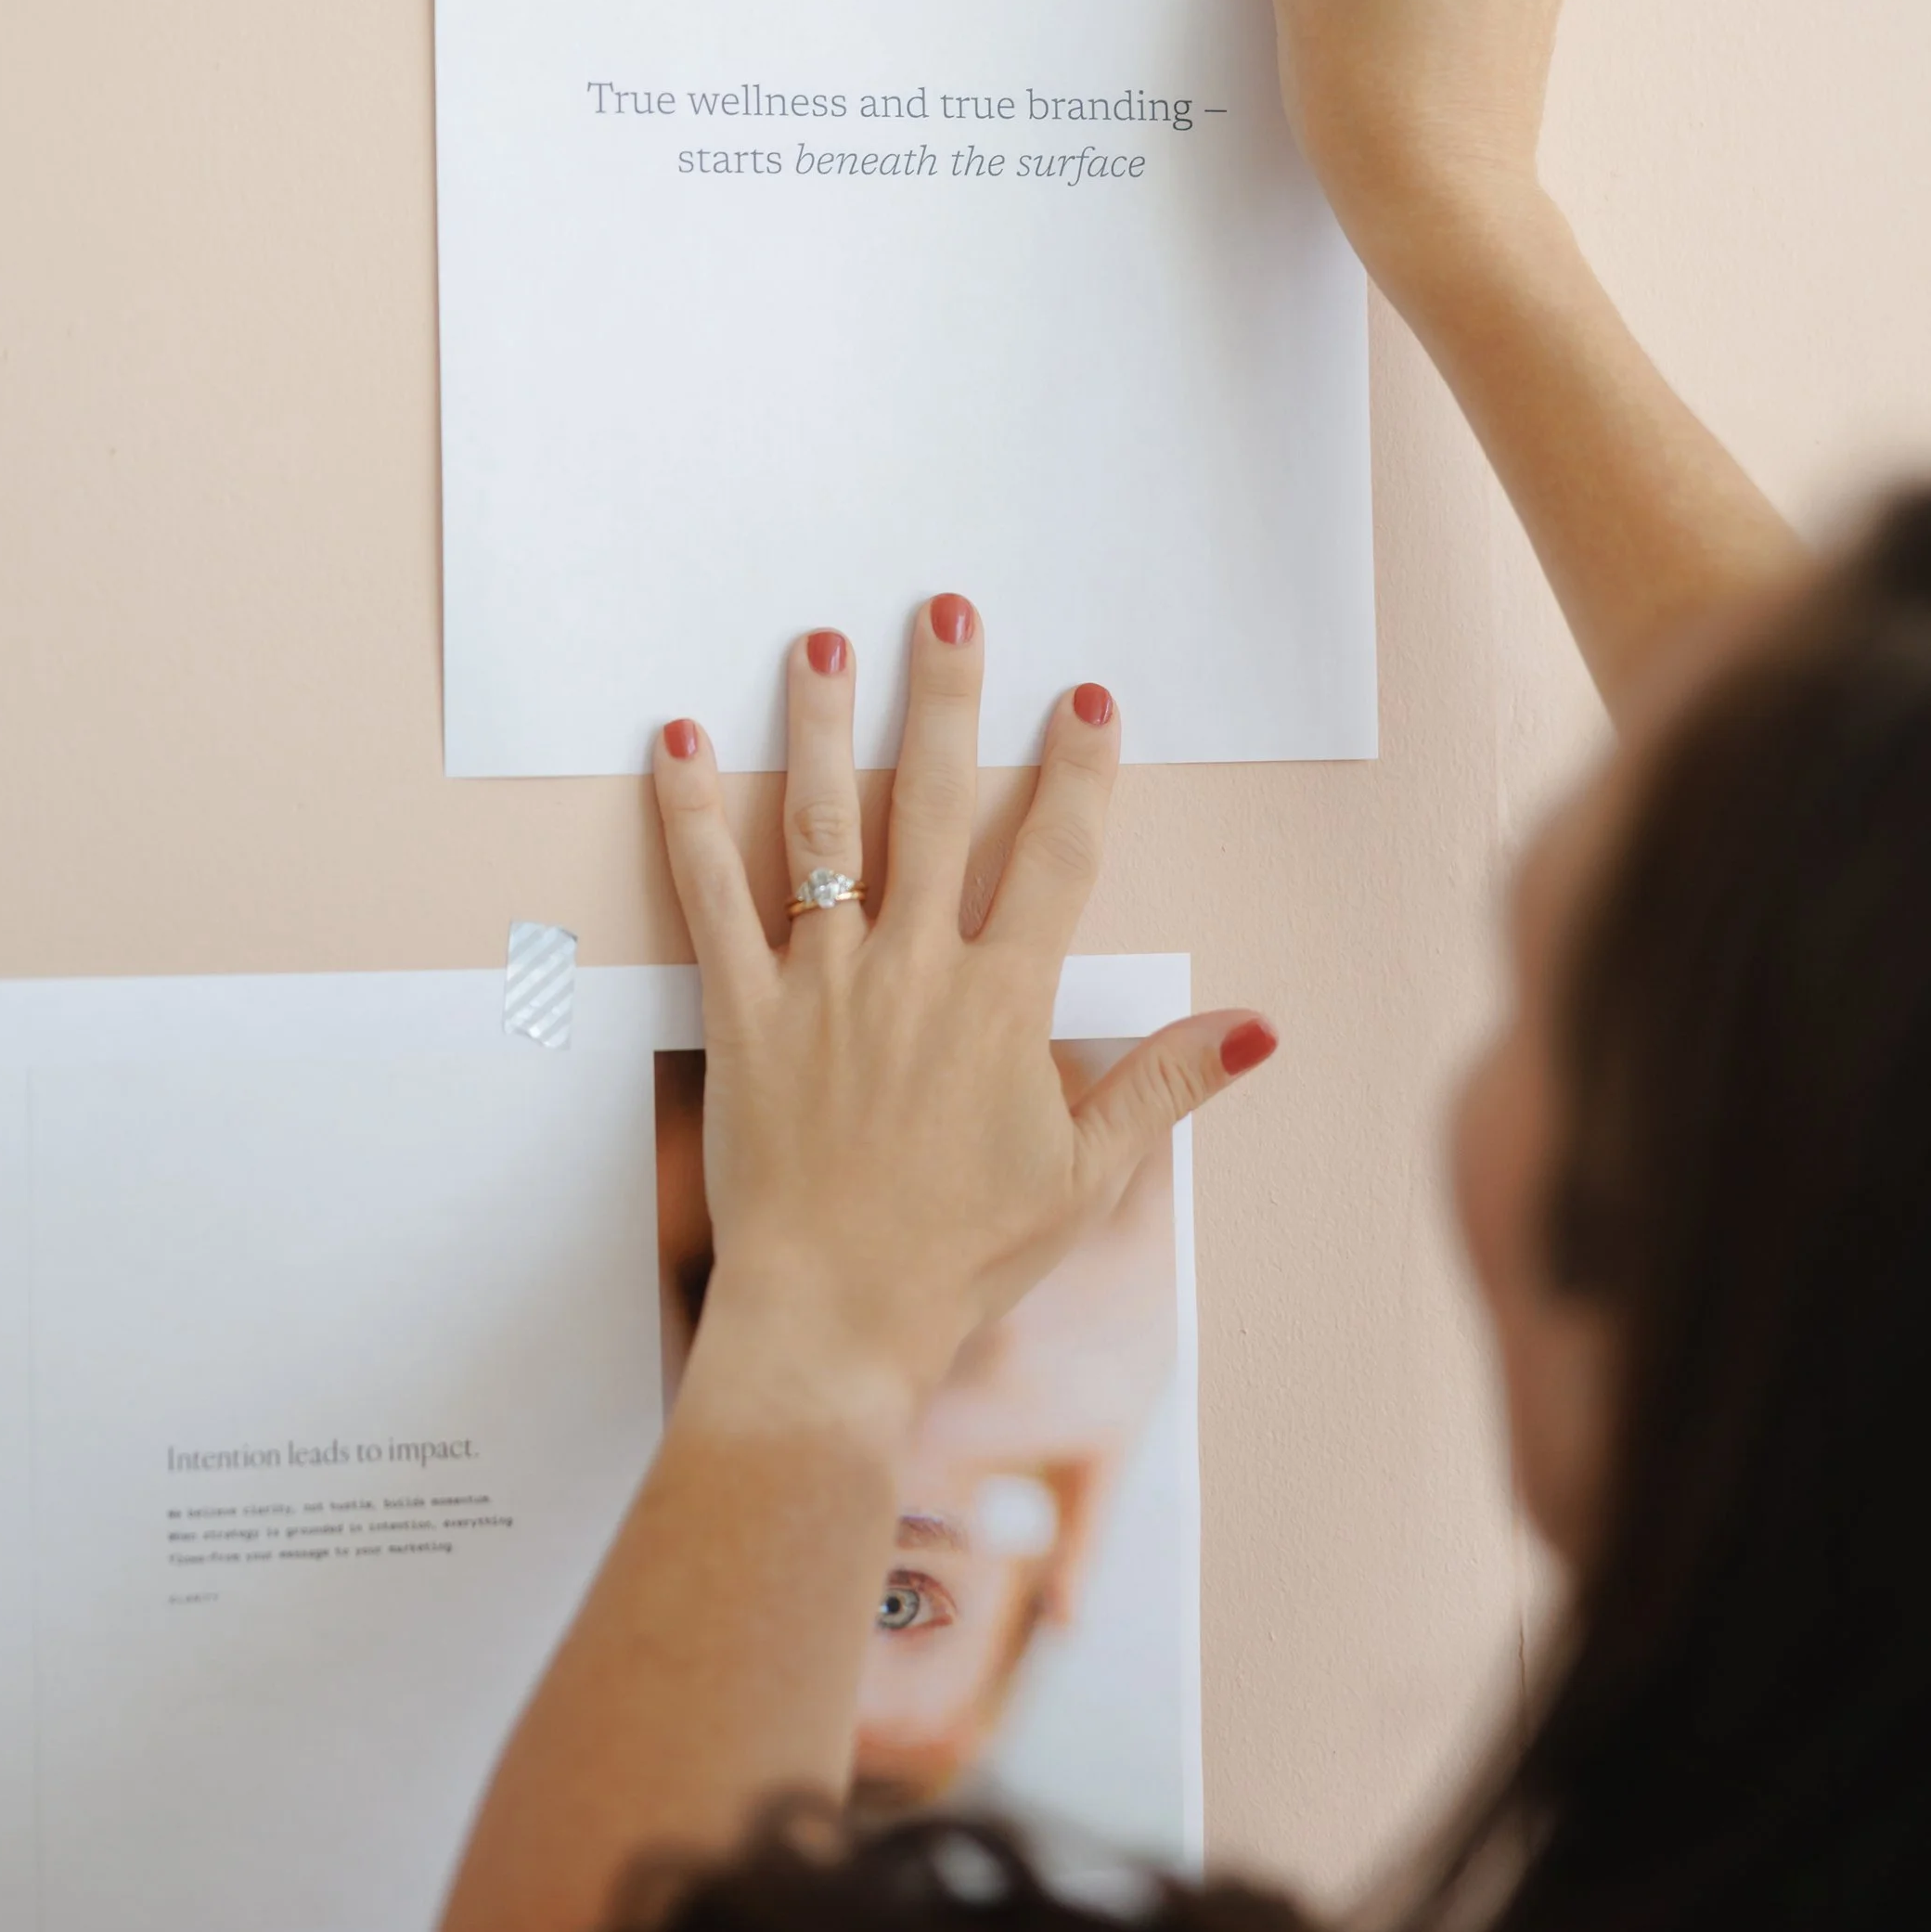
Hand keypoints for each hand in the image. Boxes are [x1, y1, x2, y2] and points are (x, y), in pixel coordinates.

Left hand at [651, 605, 1272, 1441]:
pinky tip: (674, 742)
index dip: (1077, 771)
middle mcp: (914, 971)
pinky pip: (709, 896)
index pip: (1053, 858)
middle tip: (947, 610)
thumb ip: (1165, 1086)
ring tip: (819, 642)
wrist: (835, 1321)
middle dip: (945, 700)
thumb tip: (1255, 1026)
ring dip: (820, 726)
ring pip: (822, 826)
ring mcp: (822, 983)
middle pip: (934, 805)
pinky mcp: (742, 1011)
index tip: (1088, 697)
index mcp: (1002, 1004)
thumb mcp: (1085, 1175)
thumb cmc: (961, 1257)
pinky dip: (688, 815)